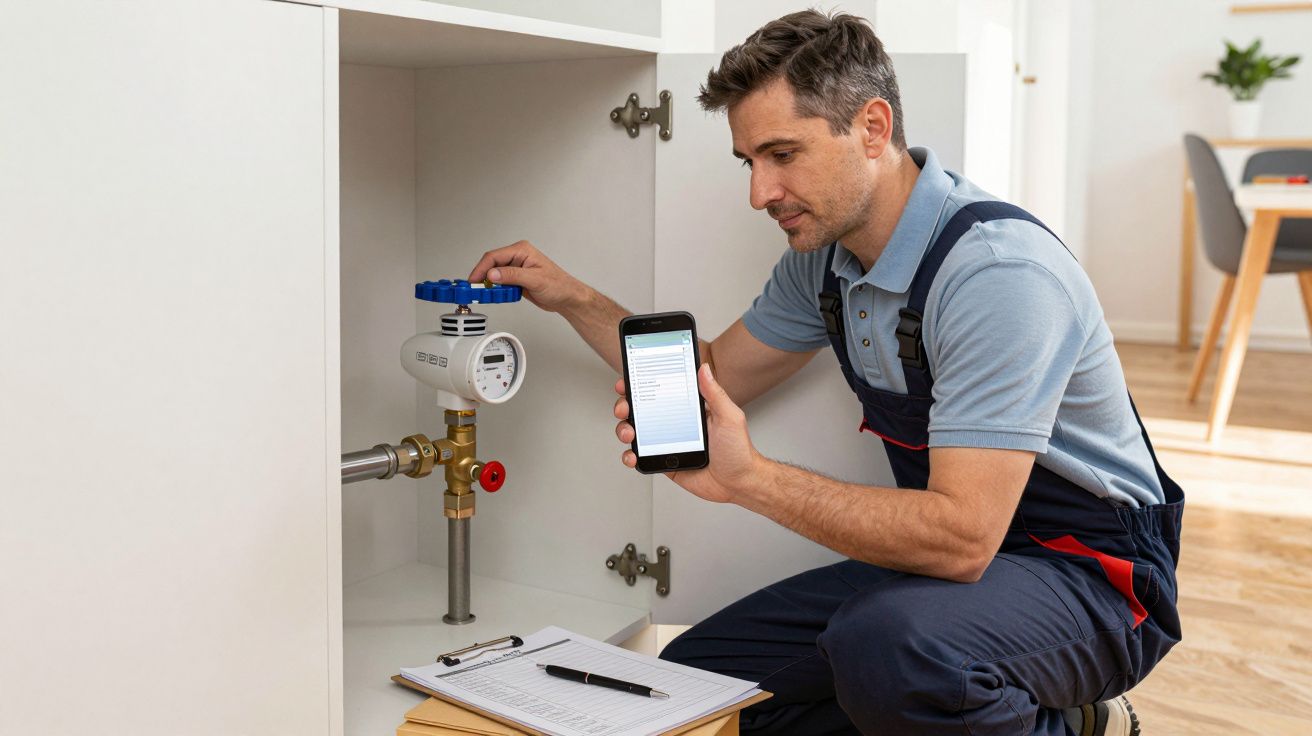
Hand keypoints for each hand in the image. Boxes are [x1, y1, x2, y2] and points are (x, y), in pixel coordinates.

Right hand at [468, 240, 588, 313]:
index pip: (494, 256)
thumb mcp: (535, 280)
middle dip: (483, 277)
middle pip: (491, 265)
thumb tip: (493, 274)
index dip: (481, 269)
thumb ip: (512, 275)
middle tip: (477, 290)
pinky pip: (500, 283)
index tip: (474, 280)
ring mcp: (516, 268)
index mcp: (522, 250)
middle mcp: (518, 257)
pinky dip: (497, 290)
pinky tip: (500, 296)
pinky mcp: (516, 279)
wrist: (567, 298)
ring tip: (489, 295)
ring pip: (494, 275)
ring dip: (491, 286)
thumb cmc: (559, 285)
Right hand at [613, 364, 764, 504]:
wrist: (738, 484)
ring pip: (636, 431)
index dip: (641, 383)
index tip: (629, 380)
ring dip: (624, 429)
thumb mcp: (729, 417)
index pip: (660, 390)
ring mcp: (667, 442)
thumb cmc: (738, 451)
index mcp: (689, 408)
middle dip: (626, 405)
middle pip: (641, 409)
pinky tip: (632, 455)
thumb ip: (715, 394)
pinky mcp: (663, 461)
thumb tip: (704, 369)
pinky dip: (630, 455)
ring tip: (629, 434)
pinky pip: (641, 456)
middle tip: (625, 408)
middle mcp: (675, 423)